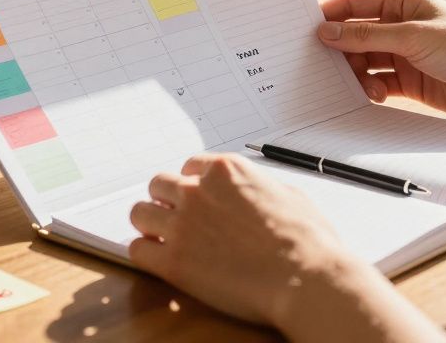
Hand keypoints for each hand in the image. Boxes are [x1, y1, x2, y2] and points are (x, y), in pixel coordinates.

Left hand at [128, 154, 365, 329]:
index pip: (189, 167)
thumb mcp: (289, 194)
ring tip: (161, 239)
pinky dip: (145, 254)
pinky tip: (157, 261)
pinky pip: (137, 250)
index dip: (192, 185)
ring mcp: (182, 226)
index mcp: (226, 170)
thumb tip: (257, 192)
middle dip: (166, 201)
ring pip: (139, 213)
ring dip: (149, 224)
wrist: (305, 278)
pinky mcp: (173, 262)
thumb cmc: (308, 241)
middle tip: (176, 219)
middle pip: (159, 185)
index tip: (195, 199)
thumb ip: (261, 187)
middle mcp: (198, 191)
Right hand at [317, 0, 445, 120]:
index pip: (355, 5)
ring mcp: (405, 54)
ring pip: (365, 62)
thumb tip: (327, 31)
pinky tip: (377, 95)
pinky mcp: (411, 81)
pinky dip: (372, 89)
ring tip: (363, 86)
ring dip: (358, 74)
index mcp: (403, 2)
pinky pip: (379, 83)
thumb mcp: (413, 37)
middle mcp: (401, 26)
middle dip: (340, 51)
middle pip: (355, 36)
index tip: (305, 32)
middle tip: (323, 67)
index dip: (330, 16)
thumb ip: (366, 36)